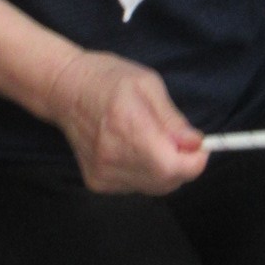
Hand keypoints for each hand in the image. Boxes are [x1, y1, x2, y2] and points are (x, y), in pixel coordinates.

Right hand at [46, 50, 206, 193]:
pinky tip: (133, 149)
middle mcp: (113, 155)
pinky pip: (136, 186)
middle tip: (176, 139)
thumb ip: (173, 119)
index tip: (200, 148)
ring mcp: (103, 172)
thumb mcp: (148, 84)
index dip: (194, 162)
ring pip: (153, 186)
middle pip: (166, 181)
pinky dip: (145, 172)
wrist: (64, 89)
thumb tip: (196, 144)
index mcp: (127, 125)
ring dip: (163, 169)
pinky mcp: (97, 182)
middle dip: (181, 164)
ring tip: (150, 140)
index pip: (171, 167)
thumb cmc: (108, 78)